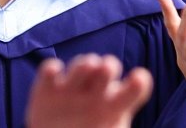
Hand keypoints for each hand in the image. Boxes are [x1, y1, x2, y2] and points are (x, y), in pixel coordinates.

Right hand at [26, 54, 152, 127]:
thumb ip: (116, 127)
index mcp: (115, 105)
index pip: (134, 90)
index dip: (138, 83)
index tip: (138, 78)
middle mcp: (96, 91)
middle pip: (107, 69)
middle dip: (109, 66)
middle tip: (106, 69)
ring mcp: (72, 88)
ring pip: (82, 67)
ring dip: (85, 64)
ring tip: (88, 66)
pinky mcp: (47, 89)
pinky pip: (49, 71)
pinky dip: (51, 69)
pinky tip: (54, 71)